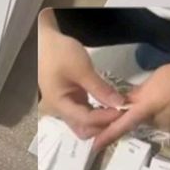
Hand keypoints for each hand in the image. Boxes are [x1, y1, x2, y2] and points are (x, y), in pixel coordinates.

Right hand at [38, 8, 124, 138]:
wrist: (45, 40)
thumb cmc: (60, 53)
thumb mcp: (82, 69)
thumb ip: (100, 89)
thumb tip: (120, 104)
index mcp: (59, 105)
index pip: (86, 120)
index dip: (106, 118)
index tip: (124, 110)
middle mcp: (61, 110)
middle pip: (83, 129)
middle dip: (103, 127)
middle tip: (122, 115)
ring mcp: (66, 105)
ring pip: (84, 124)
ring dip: (101, 121)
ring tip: (119, 112)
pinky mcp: (71, 99)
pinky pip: (85, 113)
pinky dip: (98, 112)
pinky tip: (110, 106)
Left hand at [93, 61, 169, 151]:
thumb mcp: (155, 79)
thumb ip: (137, 94)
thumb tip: (123, 103)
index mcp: (147, 107)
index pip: (122, 124)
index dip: (107, 135)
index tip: (94, 146)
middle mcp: (157, 122)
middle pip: (137, 121)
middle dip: (137, 111)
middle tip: (150, 95)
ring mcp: (169, 128)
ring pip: (151, 121)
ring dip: (152, 111)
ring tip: (166, 94)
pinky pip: (164, 122)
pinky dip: (164, 113)